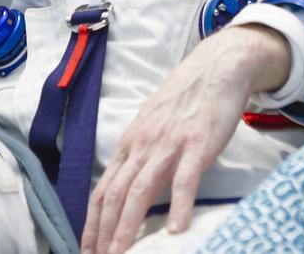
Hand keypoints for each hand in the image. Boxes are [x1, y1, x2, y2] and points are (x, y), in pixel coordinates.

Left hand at [81, 25, 290, 253]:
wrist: (216, 68)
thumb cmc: (185, 100)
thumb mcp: (153, 126)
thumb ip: (141, 154)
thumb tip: (129, 186)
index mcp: (131, 143)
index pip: (104, 188)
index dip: (93, 221)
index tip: (87, 248)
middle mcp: (143, 145)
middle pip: (116, 194)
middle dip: (103, 232)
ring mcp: (169, 144)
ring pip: (141, 190)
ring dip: (128, 226)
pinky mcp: (198, 143)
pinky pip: (186, 180)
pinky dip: (179, 206)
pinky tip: (177, 230)